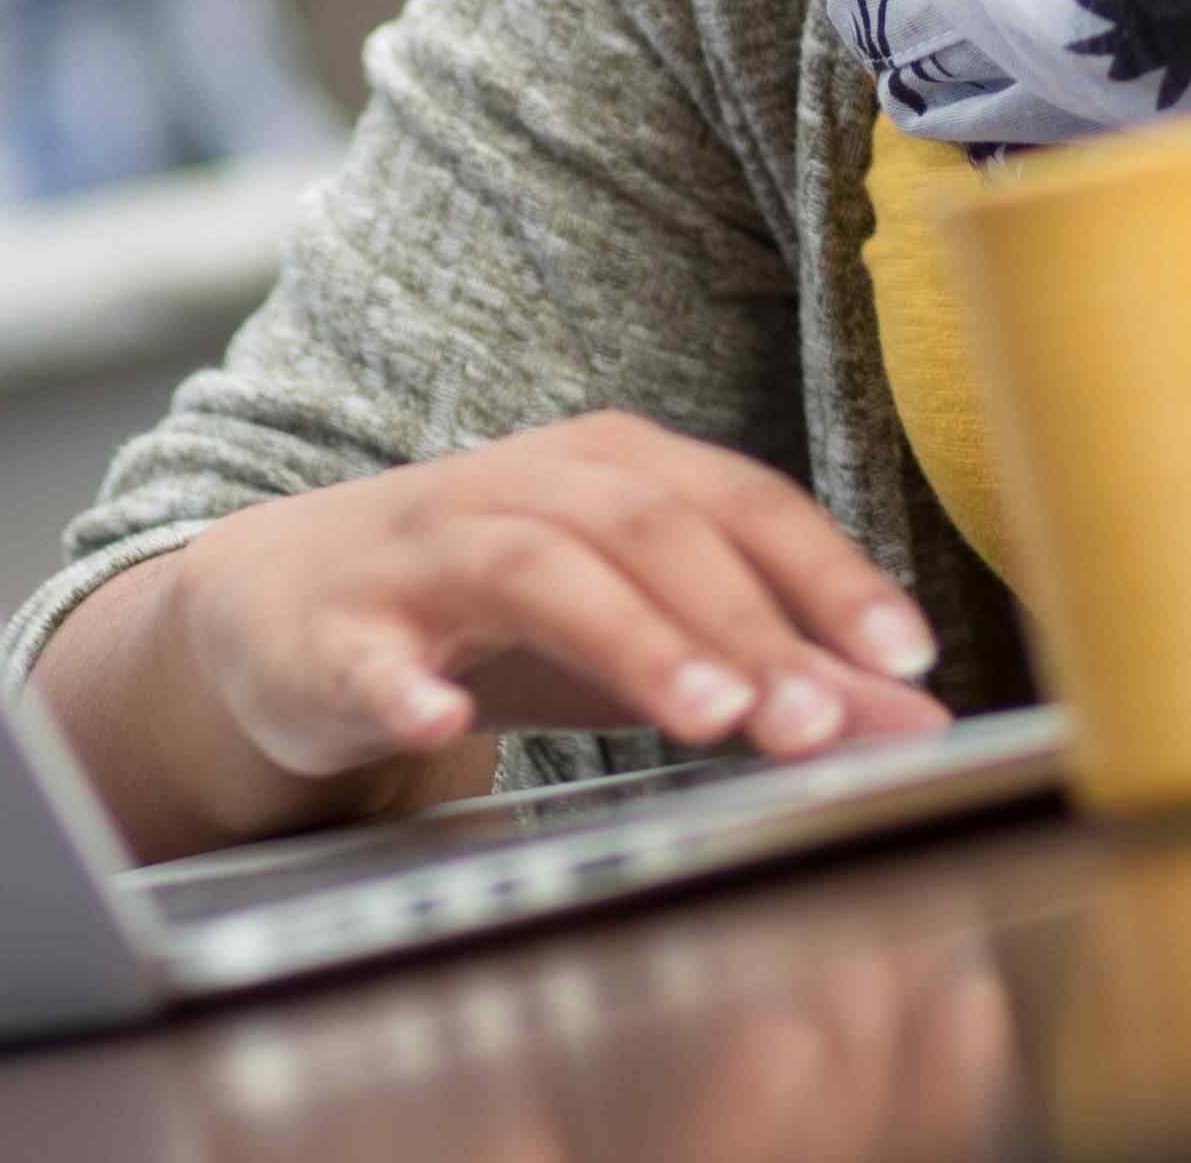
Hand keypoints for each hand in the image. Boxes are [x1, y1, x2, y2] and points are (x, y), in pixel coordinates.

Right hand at [82, 414, 946, 848]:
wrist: (281, 611)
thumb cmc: (492, 618)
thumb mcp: (640, 637)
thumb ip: (769, 669)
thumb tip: (909, 715)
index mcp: (606, 470)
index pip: (738, 500)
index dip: (826, 572)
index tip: (906, 657)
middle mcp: (519, 490)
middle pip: (647, 528)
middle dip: (743, 623)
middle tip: (815, 720)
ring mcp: (420, 555)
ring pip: (533, 569)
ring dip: (629, 638)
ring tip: (707, 718)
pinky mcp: (329, 631)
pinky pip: (364, 652)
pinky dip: (401, 682)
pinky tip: (438, 719)